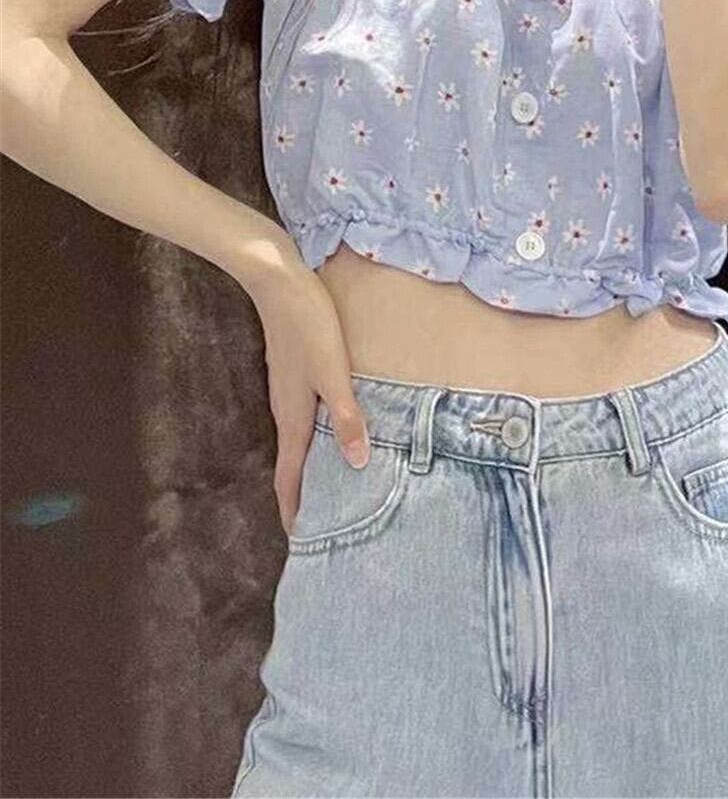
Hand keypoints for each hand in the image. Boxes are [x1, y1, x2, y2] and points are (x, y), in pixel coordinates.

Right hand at [240, 251, 371, 536]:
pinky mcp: (292, 372)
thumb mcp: (334, 371)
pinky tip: (328, 431)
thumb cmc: (307, 324)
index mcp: (294, 416)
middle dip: (302, 495)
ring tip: (327, 485)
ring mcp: (287, 390)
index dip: (294, 509)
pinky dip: (311, 439)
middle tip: (320, 521)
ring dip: (307, 467)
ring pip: (296, 441)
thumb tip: (356, 463)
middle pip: (291, 464)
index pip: (289, 476)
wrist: (277, 280)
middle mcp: (286, 409)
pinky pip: (301, 418)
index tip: (300, 540)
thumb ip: (346, 416)